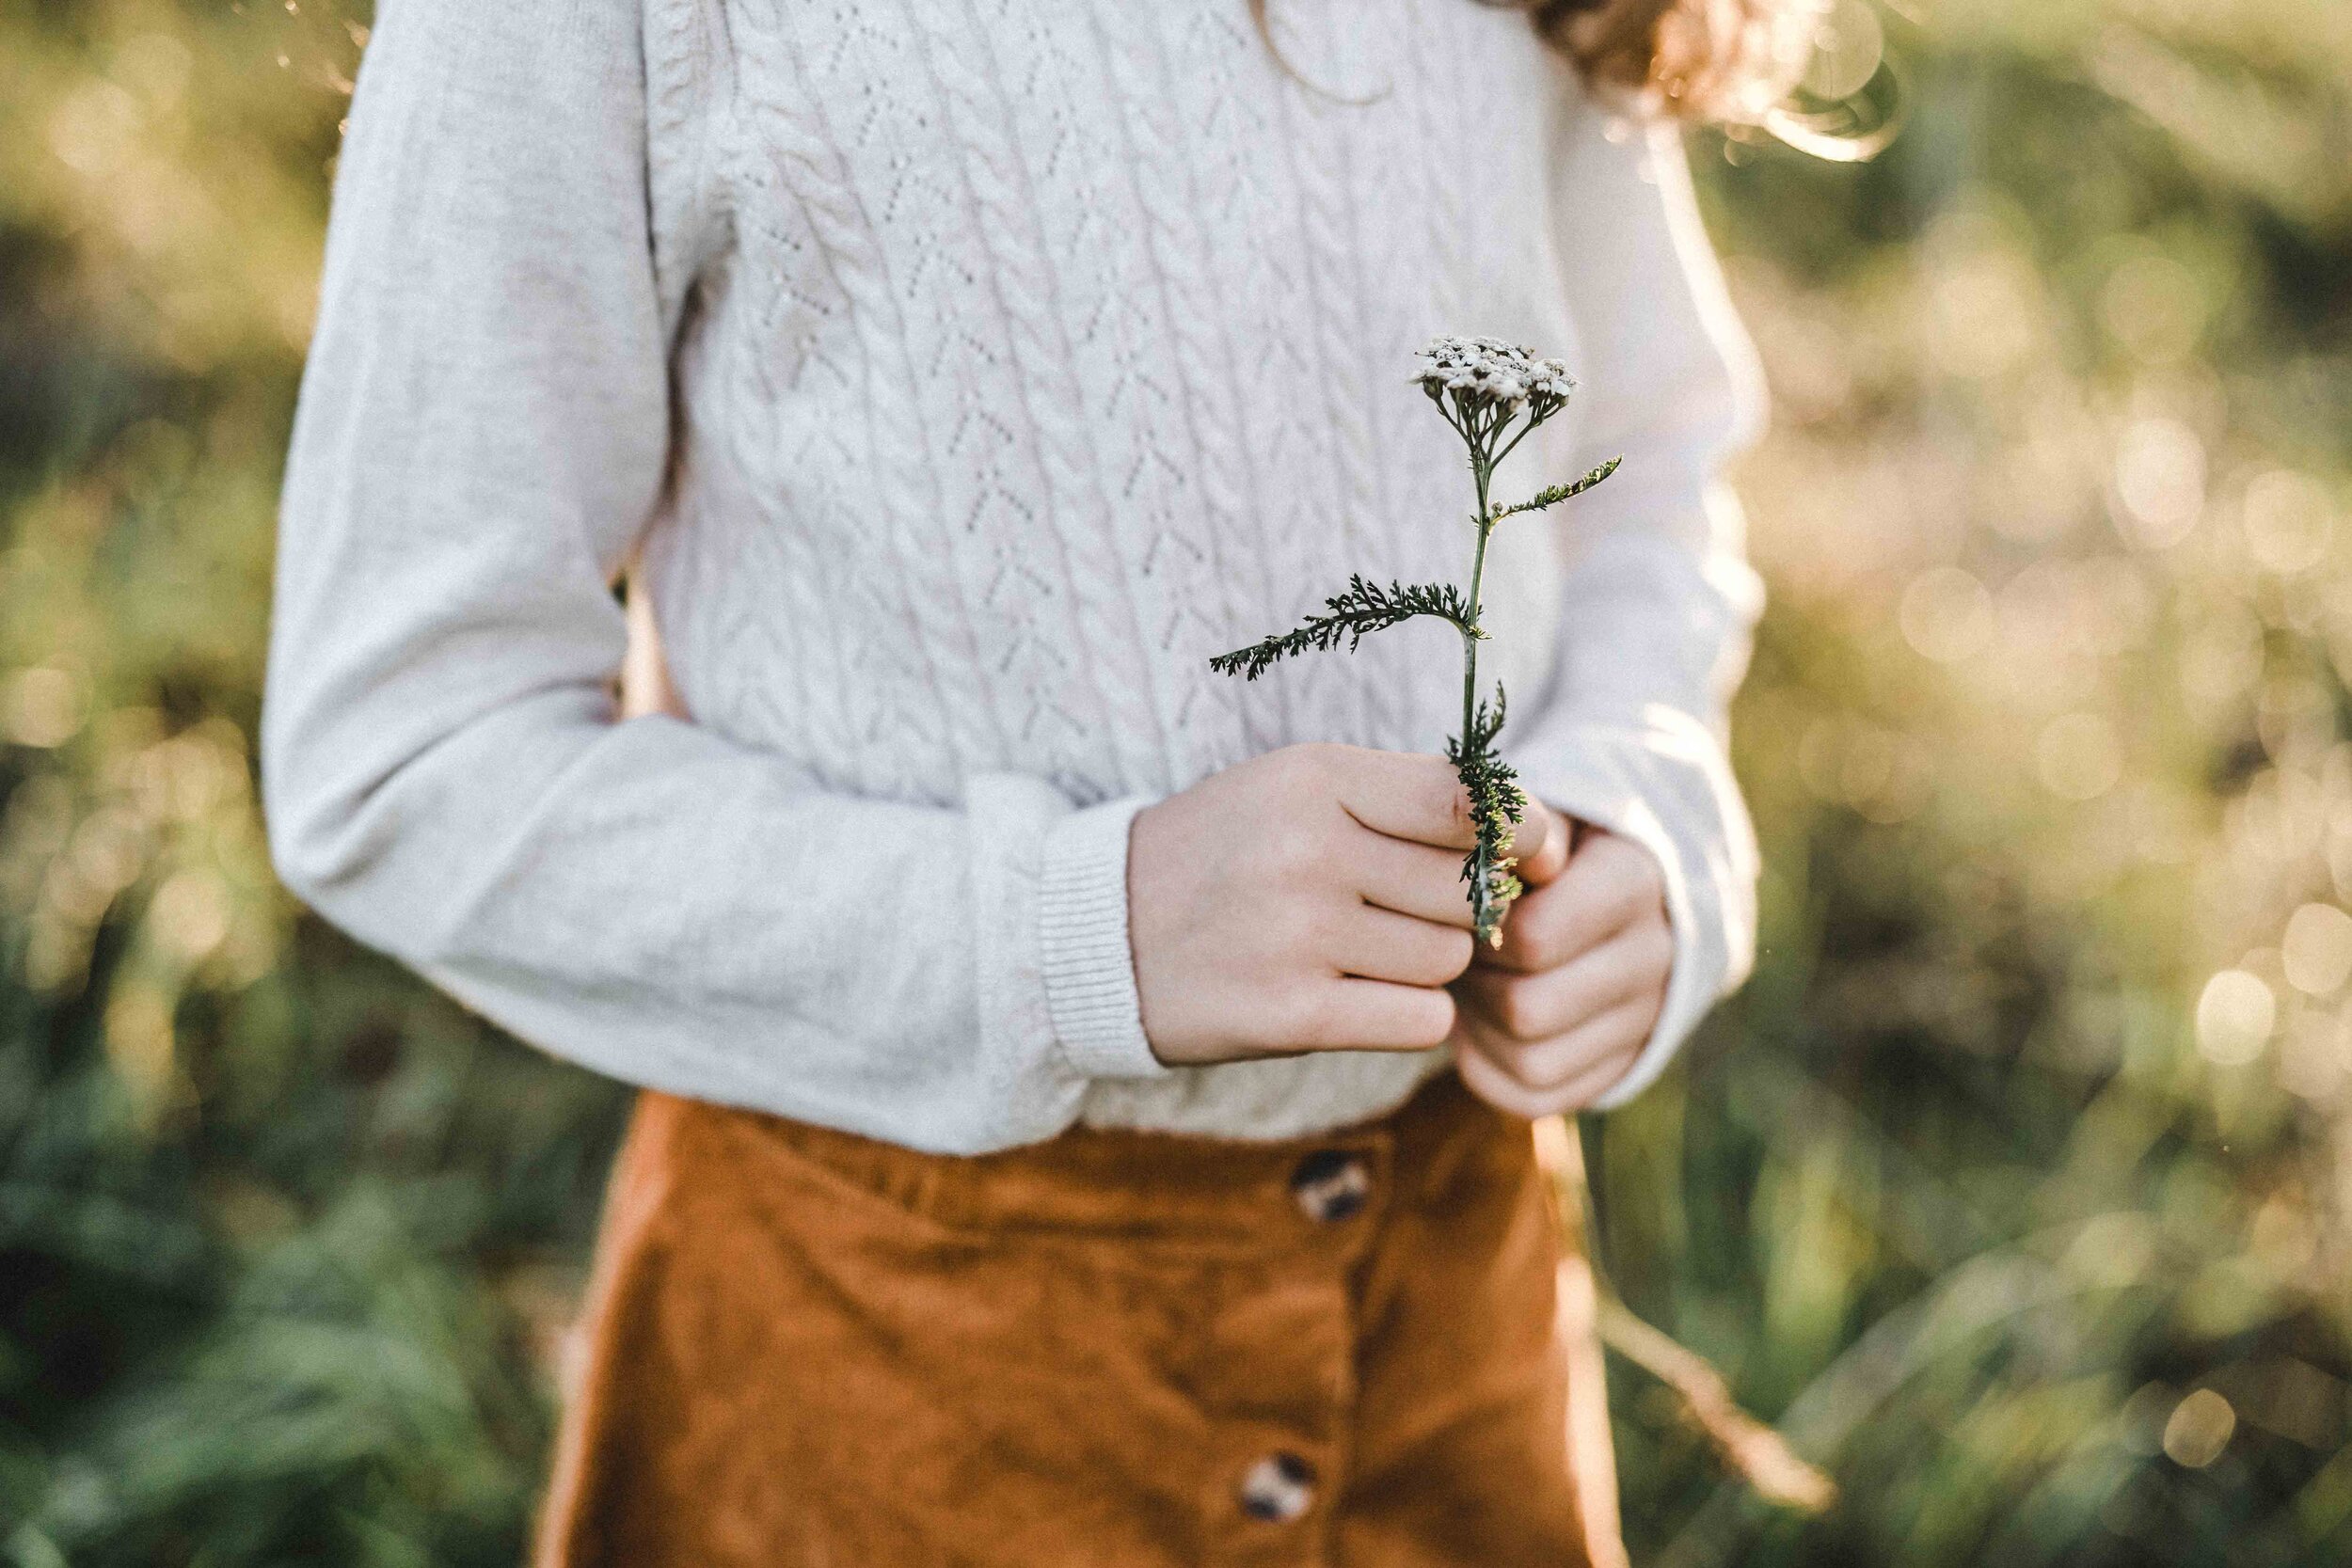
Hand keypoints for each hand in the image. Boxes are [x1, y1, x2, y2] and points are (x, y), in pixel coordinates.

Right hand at [1128, 744, 1557, 1066]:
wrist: (1099, 936)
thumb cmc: (1222, 855)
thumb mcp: (1294, 790)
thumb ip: (1405, 798)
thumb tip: (1540, 839)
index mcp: (1313, 778)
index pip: (1464, 800)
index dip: (1518, 833)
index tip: (1528, 857)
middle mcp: (1308, 849)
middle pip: (1466, 890)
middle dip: (1459, 910)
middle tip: (1407, 915)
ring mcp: (1298, 933)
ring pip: (1448, 958)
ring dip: (1428, 965)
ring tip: (1363, 954)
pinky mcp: (1291, 1013)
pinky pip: (1421, 1019)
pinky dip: (1410, 1016)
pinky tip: (1363, 1000)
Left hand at [1452, 817, 1671, 1117]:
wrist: (1596, 889)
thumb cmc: (1541, 846)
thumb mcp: (1532, 818)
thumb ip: (1511, 827)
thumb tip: (1504, 849)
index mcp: (1634, 880)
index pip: (1534, 936)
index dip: (1482, 928)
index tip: (1470, 906)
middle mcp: (1656, 956)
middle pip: (1528, 1008)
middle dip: (1477, 981)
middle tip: (1460, 951)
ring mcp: (1644, 1020)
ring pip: (1530, 1060)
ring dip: (1479, 1027)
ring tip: (1471, 982)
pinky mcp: (1617, 1068)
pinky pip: (1533, 1096)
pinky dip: (1490, 1067)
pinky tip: (1483, 1023)